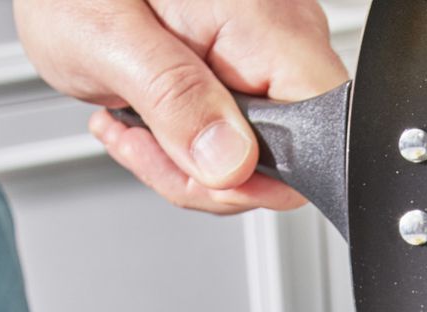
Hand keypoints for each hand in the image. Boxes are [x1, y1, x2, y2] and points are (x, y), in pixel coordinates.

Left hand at [15, 0, 347, 213]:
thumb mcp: (107, 42)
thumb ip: (174, 101)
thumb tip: (231, 163)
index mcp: (262, 22)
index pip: (320, 130)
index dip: (264, 173)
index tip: (200, 168)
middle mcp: (281, 32)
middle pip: (289, 152)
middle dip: (214, 174)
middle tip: (150, 145)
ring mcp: (267, 48)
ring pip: (261, 151)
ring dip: (194, 160)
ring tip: (138, 122)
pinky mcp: (248, 62)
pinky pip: (240, 131)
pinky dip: (192, 140)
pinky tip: (149, 116)